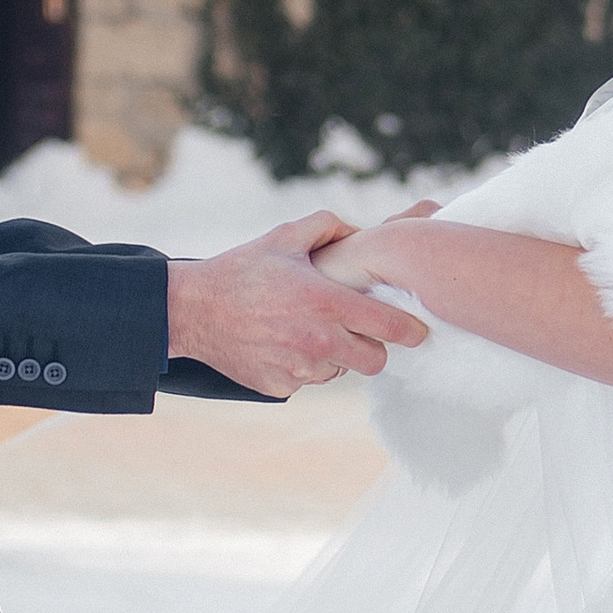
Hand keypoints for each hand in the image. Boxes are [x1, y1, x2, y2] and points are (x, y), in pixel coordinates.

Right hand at [165, 213, 432, 396]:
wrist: (192, 310)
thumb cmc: (241, 270)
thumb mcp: (284, 237)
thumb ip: (330, 226)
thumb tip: (364, 231)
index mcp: (324, 302)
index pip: (389, 327)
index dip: (411, 331)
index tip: (419, 331)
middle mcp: (316, 340)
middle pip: (375, 361)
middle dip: (375, 348)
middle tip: (360, 332)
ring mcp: (298, 368)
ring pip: (341, 371)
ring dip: (335, 356)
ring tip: (310, 331)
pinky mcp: (281, 386)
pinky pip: (310, 381)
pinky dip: (306, 367)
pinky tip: (285, 344)